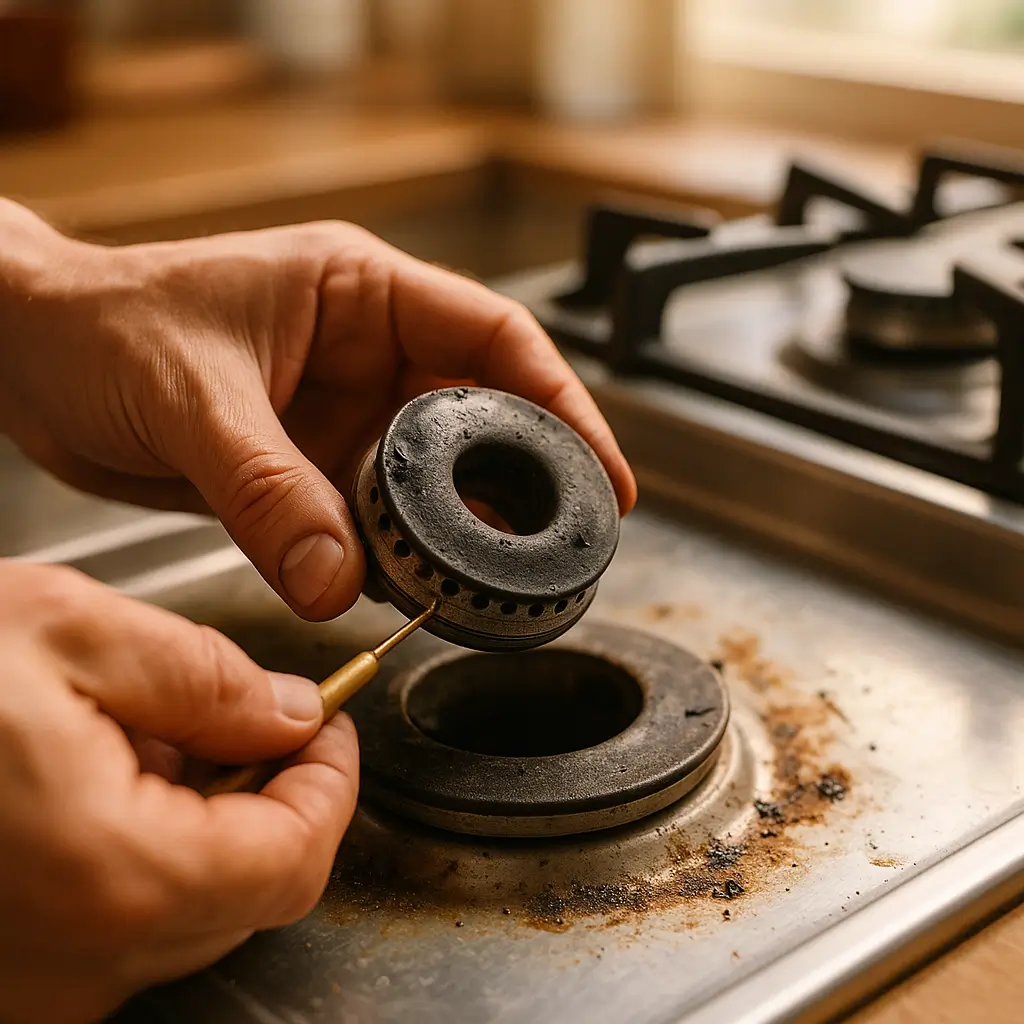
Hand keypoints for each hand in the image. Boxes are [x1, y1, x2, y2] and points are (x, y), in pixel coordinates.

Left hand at [0, 201, 636, 620]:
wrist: (26, 360)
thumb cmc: (100, 325)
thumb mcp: (194, 396)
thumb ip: (270, 492)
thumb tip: (336, 580)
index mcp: (361, 297)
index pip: (493, 340)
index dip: (563, 402)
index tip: (603, 471)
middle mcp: (366, 357)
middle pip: (480, 418)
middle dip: (525, 480)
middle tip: (560, 544)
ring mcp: (340, 420)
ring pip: (429, 482)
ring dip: (458, 531)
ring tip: (492, 580)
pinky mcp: (308, 474)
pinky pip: (372, 522)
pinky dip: (394, 558)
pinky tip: (407, 588)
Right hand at [0, 559, 357, 1023]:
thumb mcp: (71, 633)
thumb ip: (207, 679)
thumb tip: (291, 715)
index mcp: (114, 878)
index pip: (296, 858)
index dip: (332, 783)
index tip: (332, 725)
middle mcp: (74, 965)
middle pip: (248, 891)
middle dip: (273, 796)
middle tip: (259, 716)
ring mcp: (32, 988)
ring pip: (184, 909)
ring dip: (204, 820)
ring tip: (150, 734)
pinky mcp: (2, 975)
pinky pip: (112, 923)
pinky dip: (139, 851)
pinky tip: (93, 778)